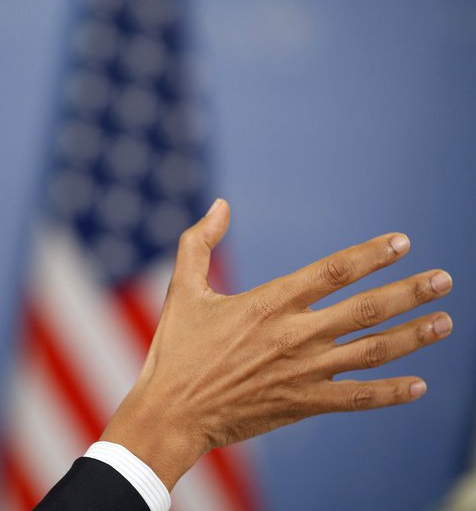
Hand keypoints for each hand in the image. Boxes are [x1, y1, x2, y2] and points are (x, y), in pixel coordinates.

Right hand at [101, 199, 452, 489]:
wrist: (172, 412)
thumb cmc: (175, 349)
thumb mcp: (182, 289)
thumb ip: (199, 242)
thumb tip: (219, 205)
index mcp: (268, 303)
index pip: (333, 271)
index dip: (371, 254)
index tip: (402, 243)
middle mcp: (294, 335)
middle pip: (366, 309)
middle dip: (410, 292)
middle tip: (444, 280)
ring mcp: (303, 372)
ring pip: (371, 350)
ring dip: (412, 335)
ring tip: (444, 321)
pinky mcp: (302, 404)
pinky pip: (358, 399)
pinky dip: (391, 392)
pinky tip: (419, 384)